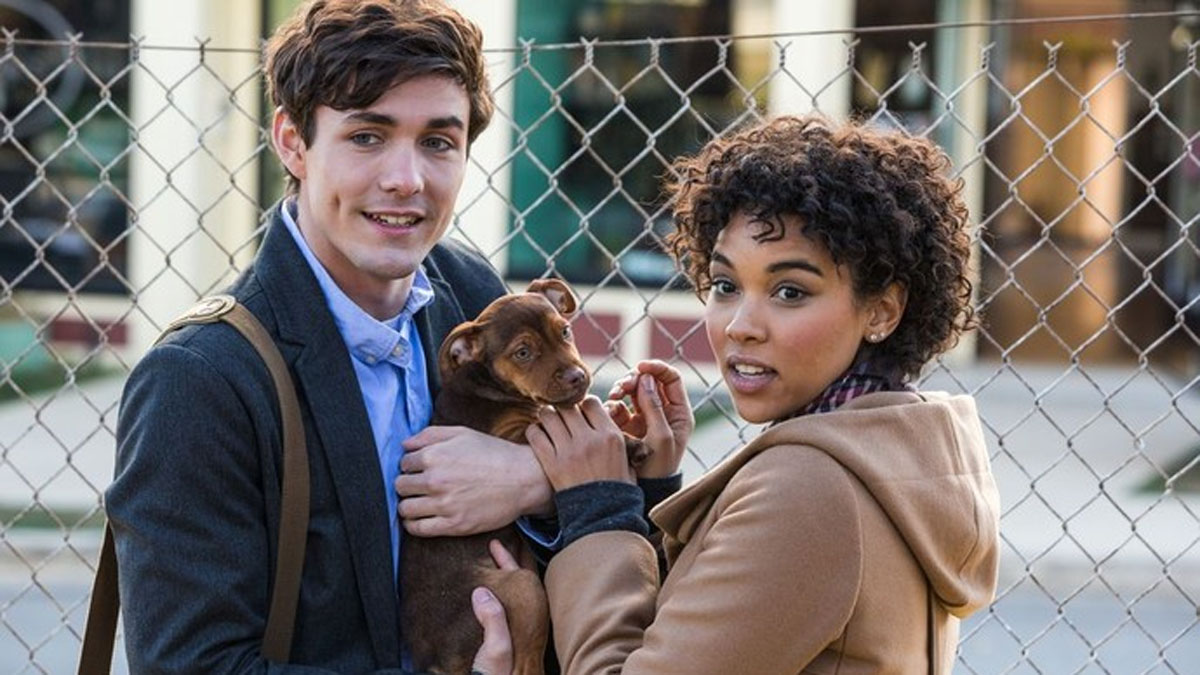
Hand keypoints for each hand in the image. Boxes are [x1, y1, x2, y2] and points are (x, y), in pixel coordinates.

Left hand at [396, 426, 552, 536]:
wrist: (522, 479)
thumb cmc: (494, 454)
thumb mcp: (463, 434)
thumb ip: (429, 435)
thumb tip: (405, 445)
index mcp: (435, 455)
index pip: (404, 463)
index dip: (411, 466)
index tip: (420, 470)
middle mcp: (435, 480)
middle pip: (400, 486)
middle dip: (407, 484)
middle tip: (420, 486)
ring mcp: (443, 504)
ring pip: (405, 509)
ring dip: (408, 505)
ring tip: (420, 502)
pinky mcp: (453, 525)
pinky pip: (417, 529)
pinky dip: (413, 524)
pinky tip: (421, 518)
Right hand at [470, 540, 517, 674]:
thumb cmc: (502, 674)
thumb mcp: (496, 648)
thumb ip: (492, 619)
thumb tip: (481, 592)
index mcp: (529, 611)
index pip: (522, 573)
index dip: (508, 555)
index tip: (494, 542)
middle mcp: (531, 615)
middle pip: (523, 577)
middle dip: (510, 560)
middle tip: (495, 544)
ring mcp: (525, 623)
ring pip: (518, 589)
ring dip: (507, 574)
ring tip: (494, 561)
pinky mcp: (516, 632)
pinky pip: (510, 602)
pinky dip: (501, 590)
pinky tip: (490, 591)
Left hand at [526, 396, 634, 490]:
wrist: (603, 517)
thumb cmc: (617, 490)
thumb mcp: (627, 460)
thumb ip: (617, 438)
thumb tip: (607, 420)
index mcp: (610, 435)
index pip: (590, 402)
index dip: (583, 405)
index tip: (580, 413)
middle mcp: (589, 439)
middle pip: (568, 406)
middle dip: (563, 409)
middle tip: (561, 417)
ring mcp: (569, 451)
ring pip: (549, 415)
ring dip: (547, 416)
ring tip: (549, 423)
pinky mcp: (551, 464)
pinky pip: (535, 435)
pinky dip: (534, 432)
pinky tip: (538, 436)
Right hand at [606, 360, 693, 477]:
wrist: (644, 491)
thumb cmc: (659, 468)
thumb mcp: (660, 437)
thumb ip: (654, 407)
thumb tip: (646, 378)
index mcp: (678, 412)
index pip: (671, 378)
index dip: (656, 368)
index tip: (640, 367)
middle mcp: (663, 412)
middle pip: (649, 381)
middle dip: (634, 379)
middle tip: (622, 387)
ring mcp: (645, 418)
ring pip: (633, 392)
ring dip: (622, 389)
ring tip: (614, 397)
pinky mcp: (628, 426)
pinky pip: (620, 407)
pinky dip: (614, 404)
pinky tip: (610, 411)